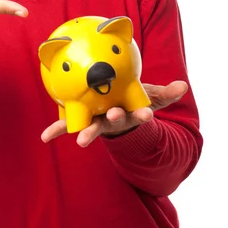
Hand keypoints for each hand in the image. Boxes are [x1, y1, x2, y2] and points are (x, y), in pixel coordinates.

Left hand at [41, 81, 187, 147]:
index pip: (138, 114)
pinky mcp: (81, 122)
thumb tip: (183, 86)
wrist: (116, 113)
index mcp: (129, 114)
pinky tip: (44, 138)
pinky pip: (66, 126)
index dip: (143, 115)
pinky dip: (56, 131)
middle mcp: (112, 121)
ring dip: (86, 133)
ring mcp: (96, 123)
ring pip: (91, 128)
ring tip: (80, 141)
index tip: (147, 114)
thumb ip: (166, 94)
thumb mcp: (150, 97)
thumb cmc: (132, 103)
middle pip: (114, 123)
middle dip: (115, 121)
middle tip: (115, 117)